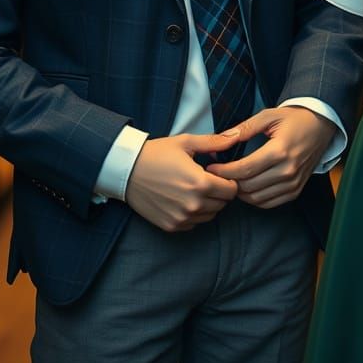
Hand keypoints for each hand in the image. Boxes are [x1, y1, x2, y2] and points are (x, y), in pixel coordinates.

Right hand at [125, 131, 239, 231]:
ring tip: (194, 189)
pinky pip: (193, 224)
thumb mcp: (186, 142)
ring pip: (209, 216)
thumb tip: (235, 136)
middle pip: (222, 204)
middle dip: (219, 192)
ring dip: (208, 204)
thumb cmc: (157, 153)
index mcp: (201, 183)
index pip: (231, 190)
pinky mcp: (171, 226)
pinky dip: (193, 214)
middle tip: (207, 180)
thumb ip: (214, 142)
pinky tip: (183, 199)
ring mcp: (182, 218)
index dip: (228, 181)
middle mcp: (193, 205)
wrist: (127, 170)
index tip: (218, 174)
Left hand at [207, 106, 336, 208]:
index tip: (212, 167)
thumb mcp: (269, 115)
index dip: (224, 171)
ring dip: (241, 193)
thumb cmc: (294, 119)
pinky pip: (270, 203)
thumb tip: (223, 138)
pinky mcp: (296, 190)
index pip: (245, 169)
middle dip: (229, 182)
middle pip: (249, 186)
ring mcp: (293, 183)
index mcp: (279, 151)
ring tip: (231, 181)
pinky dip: (255, 199)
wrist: (320, 126)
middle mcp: (287, 170)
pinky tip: (247, 188)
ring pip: (258, 198)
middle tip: (218, 175)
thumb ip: (245, 128)